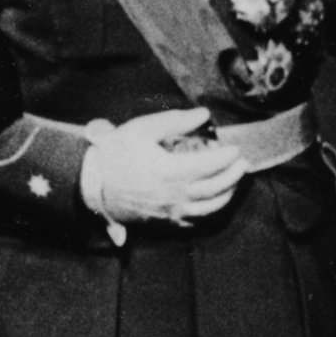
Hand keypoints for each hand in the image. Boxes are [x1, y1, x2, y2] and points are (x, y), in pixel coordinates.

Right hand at [81, 109, 246, 225]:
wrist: (93, 184)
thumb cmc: (116, 154)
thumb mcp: (142, 129)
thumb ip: (175, 121)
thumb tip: (203, 115)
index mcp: (171, 171)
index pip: (210, 164)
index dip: (226, 156)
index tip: (235, 148)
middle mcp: (175, 195)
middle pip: (215, 188)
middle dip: (233, 175)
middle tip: (242, 164)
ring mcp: (170, 211)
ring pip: (209, 208)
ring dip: (226, 195)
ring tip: (234, 182)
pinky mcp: (164, 221)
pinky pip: (194, 221)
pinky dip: (209, 212)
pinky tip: (212, 202)